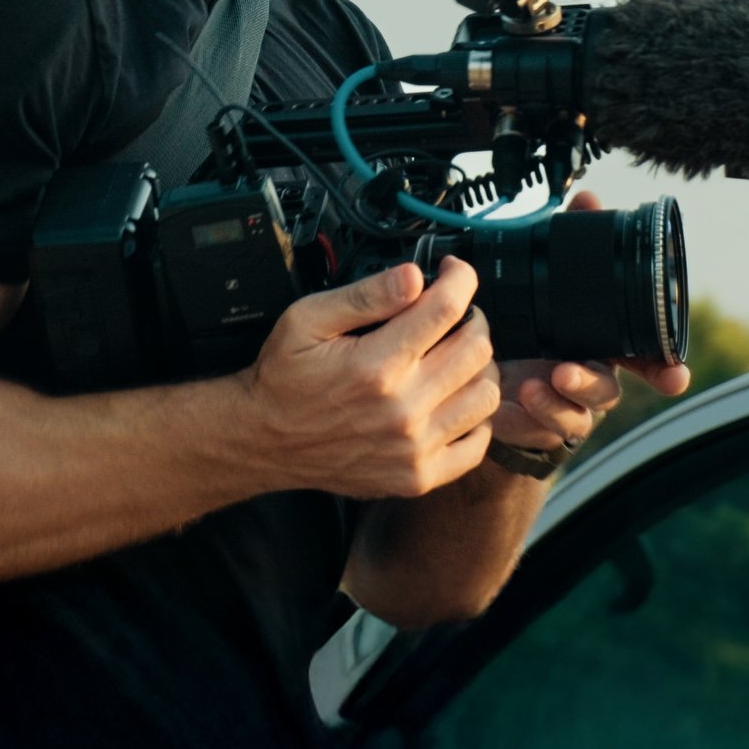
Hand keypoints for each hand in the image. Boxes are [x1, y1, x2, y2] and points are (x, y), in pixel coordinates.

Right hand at [236, 256, 500, 498]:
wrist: (263, 440)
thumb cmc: (284, 378)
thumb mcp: (308, 319)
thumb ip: (366, 297)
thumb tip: (414, 276)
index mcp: (376, 365)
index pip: (447, 308)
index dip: (460, 278)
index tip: (453, 272)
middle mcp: (402, 409)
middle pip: (476, 349)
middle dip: (471, 318)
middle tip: (452, 314)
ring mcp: (413, 448)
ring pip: (485, 394)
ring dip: (477, 366)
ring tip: (454, 355)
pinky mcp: (417, 476)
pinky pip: (477, 444)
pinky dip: (474, 417)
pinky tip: (451, 399)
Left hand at [492, 191, 692, 452]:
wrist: (498, 371)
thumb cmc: (536, 325)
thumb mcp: (551, 281)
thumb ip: (573, 242)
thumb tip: (588, 200)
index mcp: (604, 343)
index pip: (646, 358)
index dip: (664, 368)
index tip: (674, 377)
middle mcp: (591, 377)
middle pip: (607, 389)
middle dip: (590, 383)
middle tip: (564, 372)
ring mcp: (566, 406)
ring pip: (574, 416)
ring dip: (555, 402)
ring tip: (530, 384)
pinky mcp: (537, 425)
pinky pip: (539, 430)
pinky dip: (526, 418)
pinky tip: (511, 402)